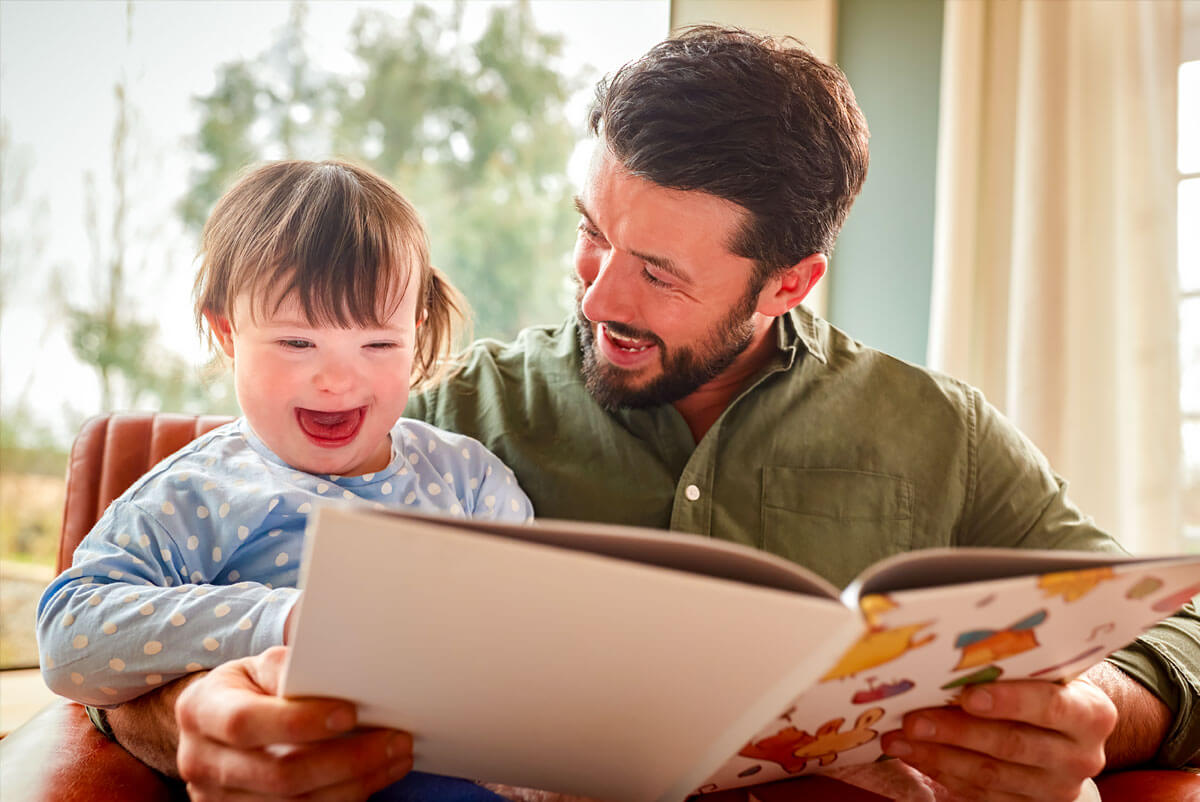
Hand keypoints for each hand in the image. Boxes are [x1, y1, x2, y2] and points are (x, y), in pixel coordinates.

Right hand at [175, 645, 412, 800]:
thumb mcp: (258, 666)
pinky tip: (373, 780)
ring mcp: (216, 799)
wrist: (216, 723)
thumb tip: (334, 677)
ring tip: (395, 759)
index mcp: (201, 710)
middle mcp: (201, 762)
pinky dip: (342, 800)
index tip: (349, 714)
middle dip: (346, 760)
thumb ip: (287, 670)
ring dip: (354, 784)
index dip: (298, 721)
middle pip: (278, 774)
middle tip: (396, 740)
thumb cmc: (248, 688)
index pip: (246, 723)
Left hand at [879, 677, 1116, 801]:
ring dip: (937, 756)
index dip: (1009, 702)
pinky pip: (982, 794)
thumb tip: (952, 650)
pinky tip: (914, 756)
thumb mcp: (1046, 670)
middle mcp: (1081, 756)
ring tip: (898, 740)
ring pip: (990, 775)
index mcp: (1091, 714)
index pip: (1050, 707)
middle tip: (913, 721)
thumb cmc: (1047, 684)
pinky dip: (943, 773)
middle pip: (1012, 745)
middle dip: (956, 732)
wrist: (1071, 727)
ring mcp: (1056, 787)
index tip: (967, 696)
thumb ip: (1015, 665)